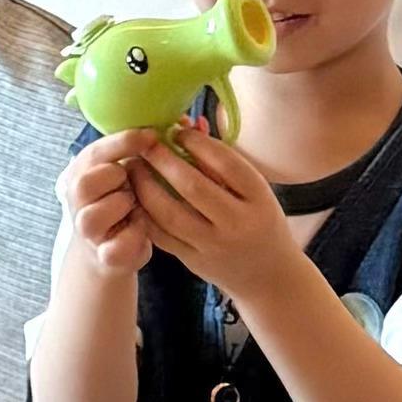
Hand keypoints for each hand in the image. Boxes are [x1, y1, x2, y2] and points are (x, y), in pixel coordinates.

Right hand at [61, 133, 154, 282]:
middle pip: (87, 182)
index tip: (152, 136)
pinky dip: (134, 238)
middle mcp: (76, 200)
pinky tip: (141, 230)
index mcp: (81, 170)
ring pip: (94, 217)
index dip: (124, 142)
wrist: (108, 247)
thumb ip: (151, 146)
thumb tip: (193, 123)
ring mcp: (86, 231)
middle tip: (133, 182)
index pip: (95, 152)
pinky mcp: (103, 256)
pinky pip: (116, 248)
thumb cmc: (125, 199)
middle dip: (117, 179)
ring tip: (136, 207)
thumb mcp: (131, 168)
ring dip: (123, 208)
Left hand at [129, 118, 304, 300]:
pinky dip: (144, 212)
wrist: (267, 275)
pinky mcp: (193, 261)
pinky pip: (161, 235)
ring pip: (169, 213)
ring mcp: (213, 246)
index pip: (225, 162)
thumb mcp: (256, 191)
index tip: (178, 130)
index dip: (196, 142)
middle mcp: (237, 224)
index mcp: (259, 199)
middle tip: (145, 143)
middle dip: (162, 160)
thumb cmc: (259, 221)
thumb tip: (189, 126)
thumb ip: (224, 162)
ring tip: (134, 166)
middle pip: (192, 186)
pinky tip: (136, 195)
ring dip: (145, 186)